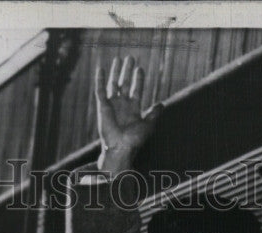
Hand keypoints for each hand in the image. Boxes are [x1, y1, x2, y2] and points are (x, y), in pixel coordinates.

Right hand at [95, 56, 163, 172]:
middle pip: (125, 83)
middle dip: (128, 71)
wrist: (120, 147)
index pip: (136, 89)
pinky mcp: (102, 106)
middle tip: (130, 58)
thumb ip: (154, 114)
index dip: (138, 79)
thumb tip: (162, 104)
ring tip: (118, 59)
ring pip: (113, 84)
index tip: (140, 68)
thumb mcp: (147, 125)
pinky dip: (99, 79)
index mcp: (133, 108)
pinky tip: (100, 68)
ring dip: (115, 71)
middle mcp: (122, 104)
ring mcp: (112, 104)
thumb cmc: (134, 140)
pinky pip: (100, 90)